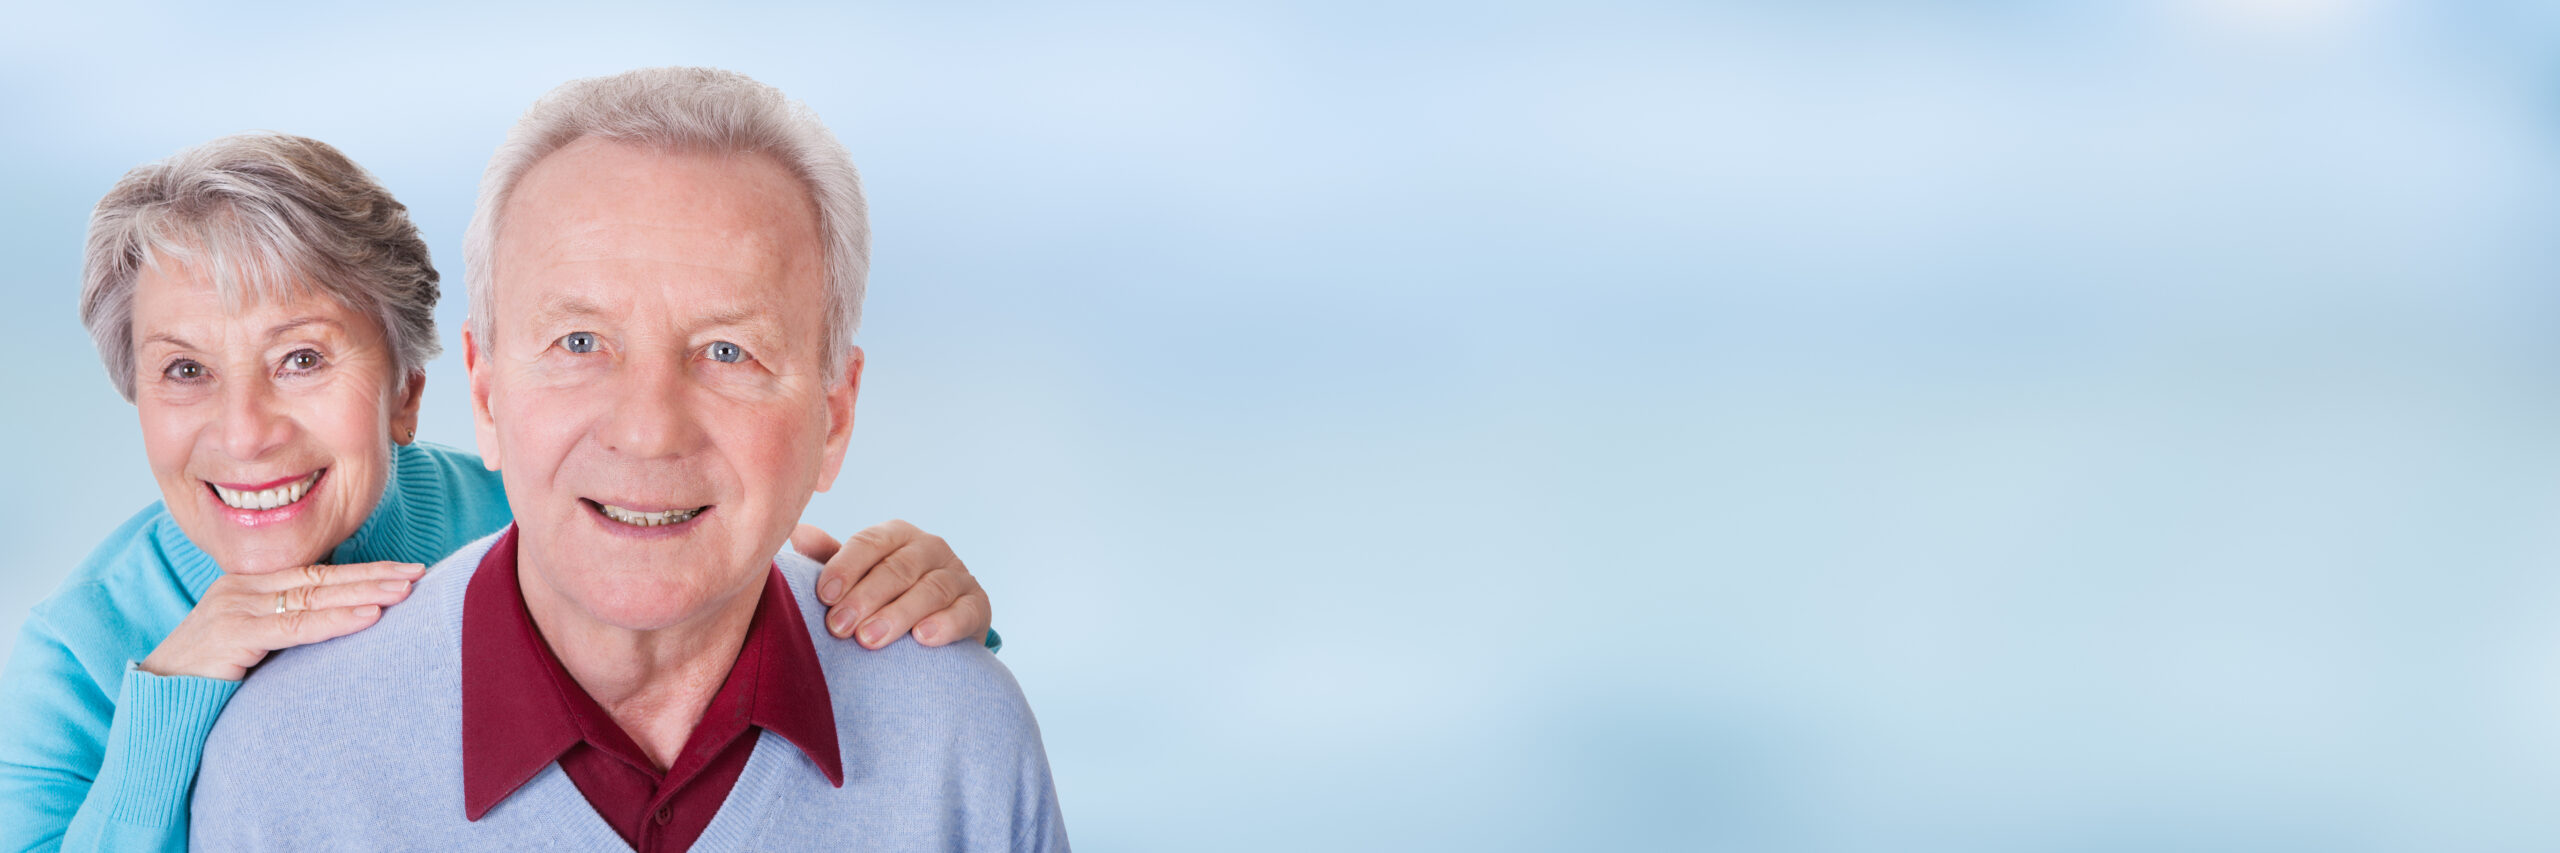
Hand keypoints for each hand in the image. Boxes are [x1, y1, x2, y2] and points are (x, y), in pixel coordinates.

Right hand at [137, 561, 426, 680]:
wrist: (157, 702)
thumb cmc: (211, 678)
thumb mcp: (256, 645)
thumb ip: (290, 629)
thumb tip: (348, 625)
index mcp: (248, 585)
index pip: (317, 574)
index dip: (364, 571)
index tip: (407, 571)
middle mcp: (241, 588)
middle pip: (321, 578)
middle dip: (374, 576)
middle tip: (419, 573)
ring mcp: (235, 607)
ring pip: (313, 597)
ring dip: (364, 593)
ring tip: (405, 592)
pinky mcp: (232, 633)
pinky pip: (294, 626)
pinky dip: (336, 620)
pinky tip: (369, 617)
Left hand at [792, 519, 990, 648]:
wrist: (938, 624)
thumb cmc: (887, 596)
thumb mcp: (858, 576)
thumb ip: (830, 558)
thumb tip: (796, 533)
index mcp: (897, 535)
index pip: (870, 543)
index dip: (845, 568)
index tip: (824, 596)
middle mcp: (930, 548)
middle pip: (898, 568)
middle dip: (866, 598)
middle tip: (839, 627)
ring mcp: (958, 575)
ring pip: (931, 589)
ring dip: (899, 614)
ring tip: (870, 639)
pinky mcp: (978, 605)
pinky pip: (965, 611)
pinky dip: (946, 623)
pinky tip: (923, 638)